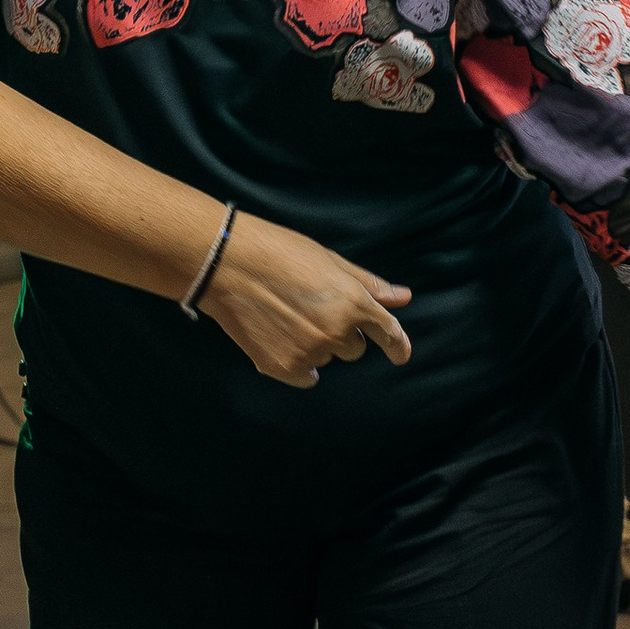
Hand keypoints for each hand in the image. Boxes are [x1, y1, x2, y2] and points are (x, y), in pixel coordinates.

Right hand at [201, 215, 412, 388]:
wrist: (225, 264)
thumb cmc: (278, 252)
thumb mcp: (329, 260)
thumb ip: (368, 284)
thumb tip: (403, 298)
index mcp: (353, 302)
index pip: (388, 331)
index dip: (397, 344)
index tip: (400, 353)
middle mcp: (337, 332)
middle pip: (354, 348)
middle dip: (339, 332)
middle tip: (309, 308)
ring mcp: (311, 352)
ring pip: (327, 359)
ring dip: (315, 345)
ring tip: (285, 316)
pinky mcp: (284, 368)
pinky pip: (306, 376)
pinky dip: (297, 363)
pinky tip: (278, 338)